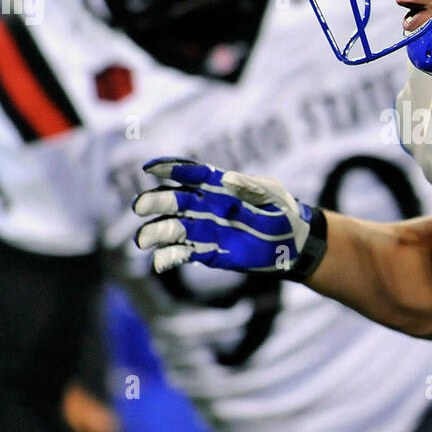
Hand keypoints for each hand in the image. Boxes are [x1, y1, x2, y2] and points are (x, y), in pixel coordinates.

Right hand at [133, 158, 323, 276]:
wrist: (292, 240)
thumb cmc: (281, 208)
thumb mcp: (270, 192)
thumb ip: (249, 185)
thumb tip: (227, 179)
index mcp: (217, 185)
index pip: (189, 174)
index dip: (170, 169)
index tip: (150, 169)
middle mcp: (204, 205)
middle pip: (173, 201)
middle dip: (155, 203)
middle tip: (140, 207)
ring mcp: (204, 229)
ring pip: (173, 228)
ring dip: (156, 233)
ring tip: (142, 240)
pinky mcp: (208, 251)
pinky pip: (184, 253)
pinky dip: (170, 257)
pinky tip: (158, 261)